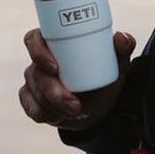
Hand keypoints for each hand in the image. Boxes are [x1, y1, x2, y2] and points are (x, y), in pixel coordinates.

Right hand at [18, 29, 136, 131]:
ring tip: (75, 111)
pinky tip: (57, 116)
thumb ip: (123, 49)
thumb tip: (120, 37)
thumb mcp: (115, 66)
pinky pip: (31, 108)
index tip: (54, 67)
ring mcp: (33, 81)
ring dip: (53, 105)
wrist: (98, 106)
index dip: (37, 51)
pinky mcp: (31, 100)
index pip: (33, 39)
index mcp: (54, 43)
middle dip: (52, 91)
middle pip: (35, 72)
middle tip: (74, 104)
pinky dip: (44, 114)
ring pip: (33, 92)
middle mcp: (39, 61)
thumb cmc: (103, 79)